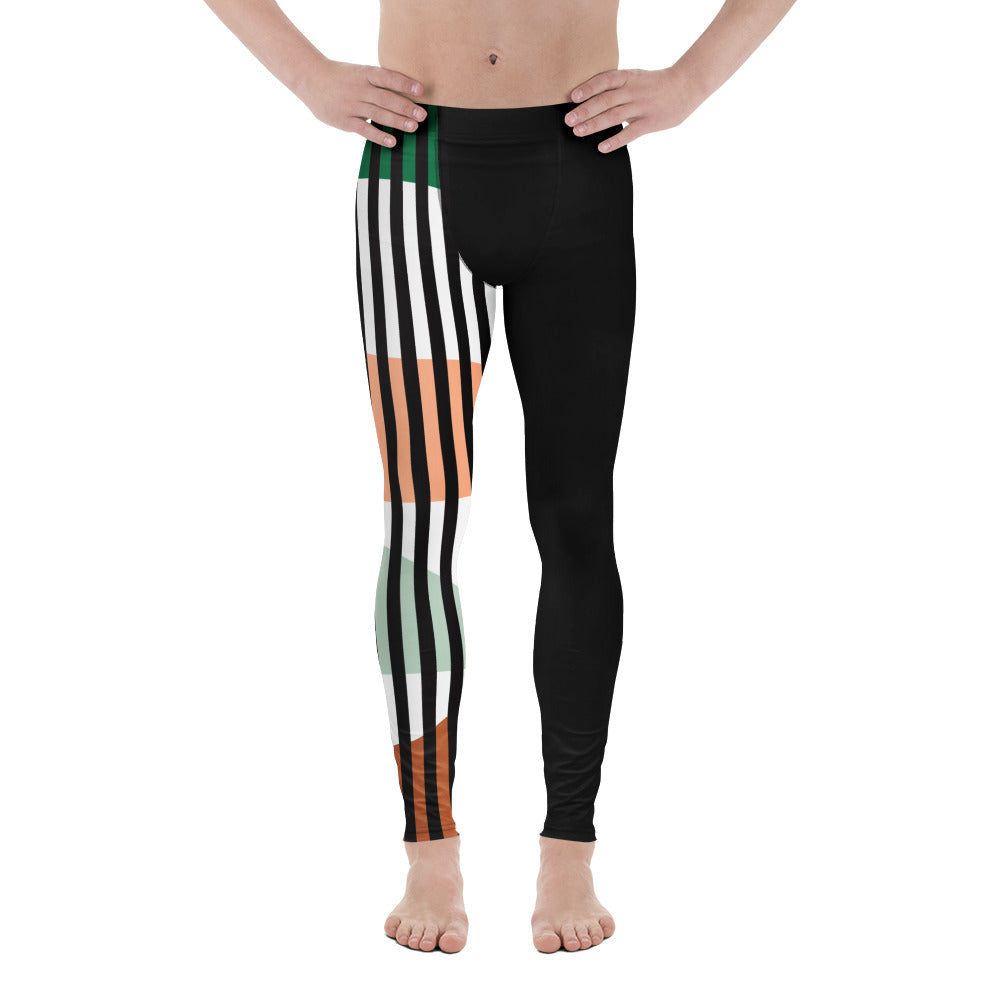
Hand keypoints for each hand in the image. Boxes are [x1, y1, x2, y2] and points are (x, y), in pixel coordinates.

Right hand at [299, 59, 426, 146]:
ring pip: (377, 114)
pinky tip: (392, 141)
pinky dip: (379, 136)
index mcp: (364, 73)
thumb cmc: (341, 77)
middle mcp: (359, 88)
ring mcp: (351, 105)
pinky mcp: (344, 121)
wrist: (311, 79)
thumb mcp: (359, 72)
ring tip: (414, 127)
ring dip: (397, 121)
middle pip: (385, 98)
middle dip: (406, 107)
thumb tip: (405, 94)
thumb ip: (378, 83)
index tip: (421, 90)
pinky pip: (364, 130)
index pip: (387, 77)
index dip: (404, 83)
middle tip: (423, 115)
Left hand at [564, 66, 699, 152]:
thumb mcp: (636, 78)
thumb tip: (592, 98)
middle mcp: (633, 91)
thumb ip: (618, 86)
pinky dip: (615, 141)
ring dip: (594, 125)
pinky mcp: (651, 122)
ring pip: (614, 116)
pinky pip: (631, 133)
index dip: (588, 88)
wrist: (686, 85)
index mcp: (629, 77)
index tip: (573, 97)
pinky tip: (602, 147)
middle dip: (585, 110)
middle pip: (605, 100)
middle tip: (568, 120)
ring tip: (578, 132)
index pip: (605, 80)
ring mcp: (642, 106)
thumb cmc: (656, 84)